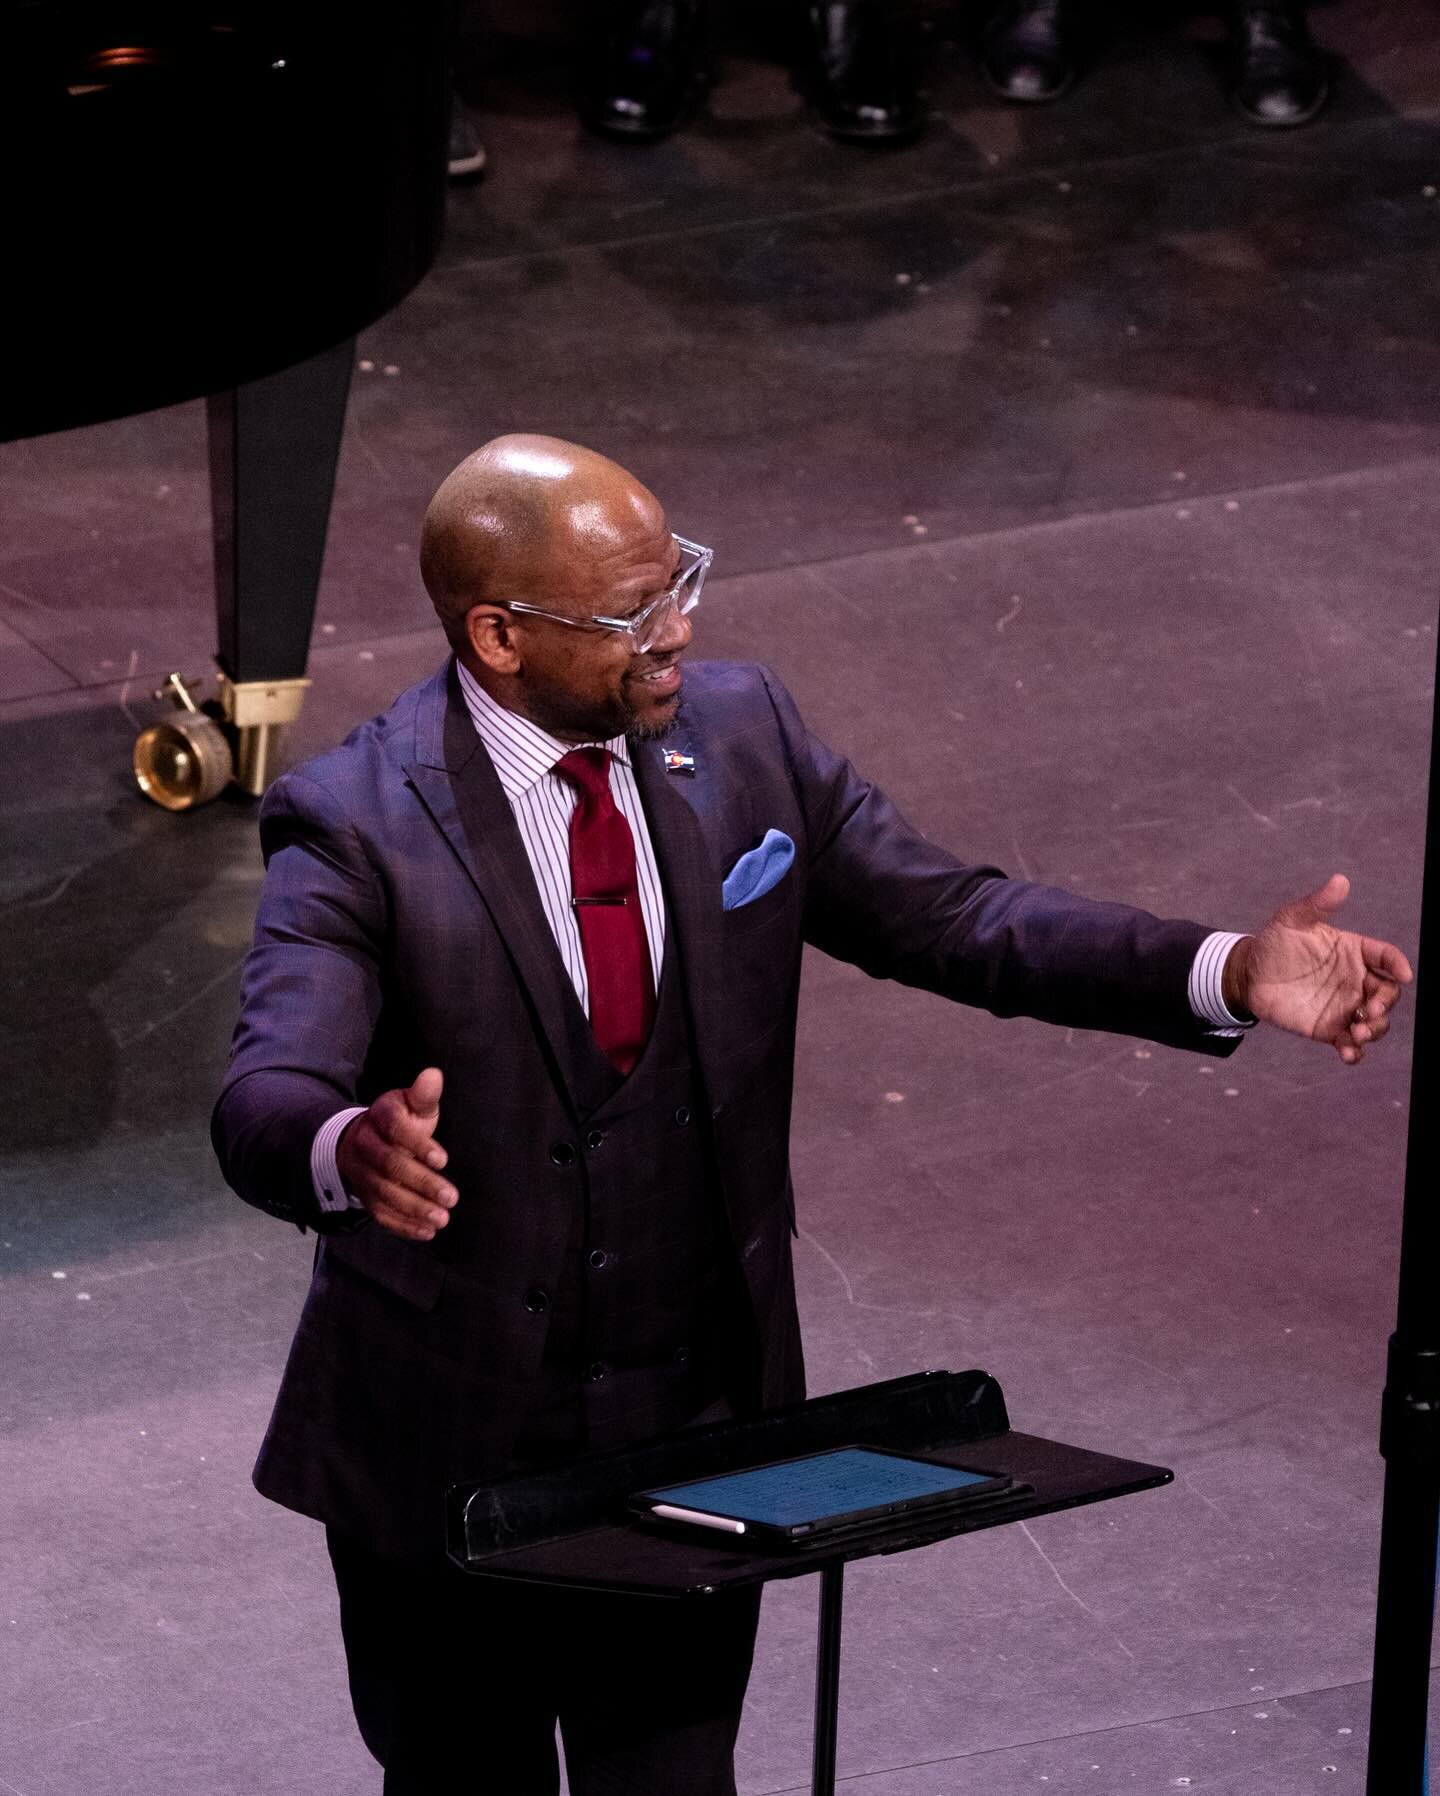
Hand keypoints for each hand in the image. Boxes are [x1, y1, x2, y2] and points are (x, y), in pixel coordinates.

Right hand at [335, 1067, 457, 1239]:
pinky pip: (379, 1213)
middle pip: (390, 1167)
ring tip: (442, 1218)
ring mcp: (361, 1173)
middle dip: (421, 1183)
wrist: (364, 1139)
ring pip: (384, 1193)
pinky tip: (427, 1231)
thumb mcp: (412, 1103)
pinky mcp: (364, 1195)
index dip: (418, 1145)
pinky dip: (402, 1225)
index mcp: (379, 1118)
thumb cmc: (401, 1120)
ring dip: (414, 1208)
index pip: (395, 1130)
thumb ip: (424, 1094)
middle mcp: (365, 1145)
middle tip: (451, 1197)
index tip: (443, 1159)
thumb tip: (433, 1074)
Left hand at [1223, 875, 1412, 1064]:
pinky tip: (1349, 1053)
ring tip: (1357, 1032)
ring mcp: (1345, 1006)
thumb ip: (1317, 905)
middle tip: (1368, 1011)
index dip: (1398, 965)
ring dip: (1374, 1030)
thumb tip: (1340, 881)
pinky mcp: (1329, 1029)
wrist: (1250, 973)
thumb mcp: (1292, 919)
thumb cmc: (1275, 942)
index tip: (1403, 974)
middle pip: (1388, 995)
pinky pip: (1350, 1044)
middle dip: (1386, 1004)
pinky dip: (1355, 1052)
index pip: (1386, 958)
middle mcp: (1356, 980)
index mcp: (1355, 952)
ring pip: (1375, 1022)